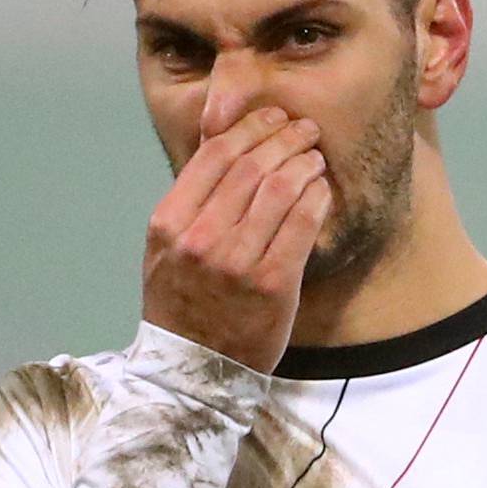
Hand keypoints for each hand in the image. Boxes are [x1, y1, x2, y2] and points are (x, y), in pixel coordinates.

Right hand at [142, 106, 331, 372]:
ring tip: (315, 156)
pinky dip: (317, 197)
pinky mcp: (275, 284)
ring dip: (305, 162)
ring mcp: (238, 262)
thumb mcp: (165, 250)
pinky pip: (303, 223)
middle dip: (284, 137)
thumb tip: (226, 146)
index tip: (270, 118)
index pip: (215, 155)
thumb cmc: (182, 305)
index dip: (249, 127)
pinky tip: (322, 189)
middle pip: (252, 165)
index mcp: (170, 224)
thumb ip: (189, 203)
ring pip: (281, 188)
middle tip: (303, 129)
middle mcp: (201, 239)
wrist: (194, 369)